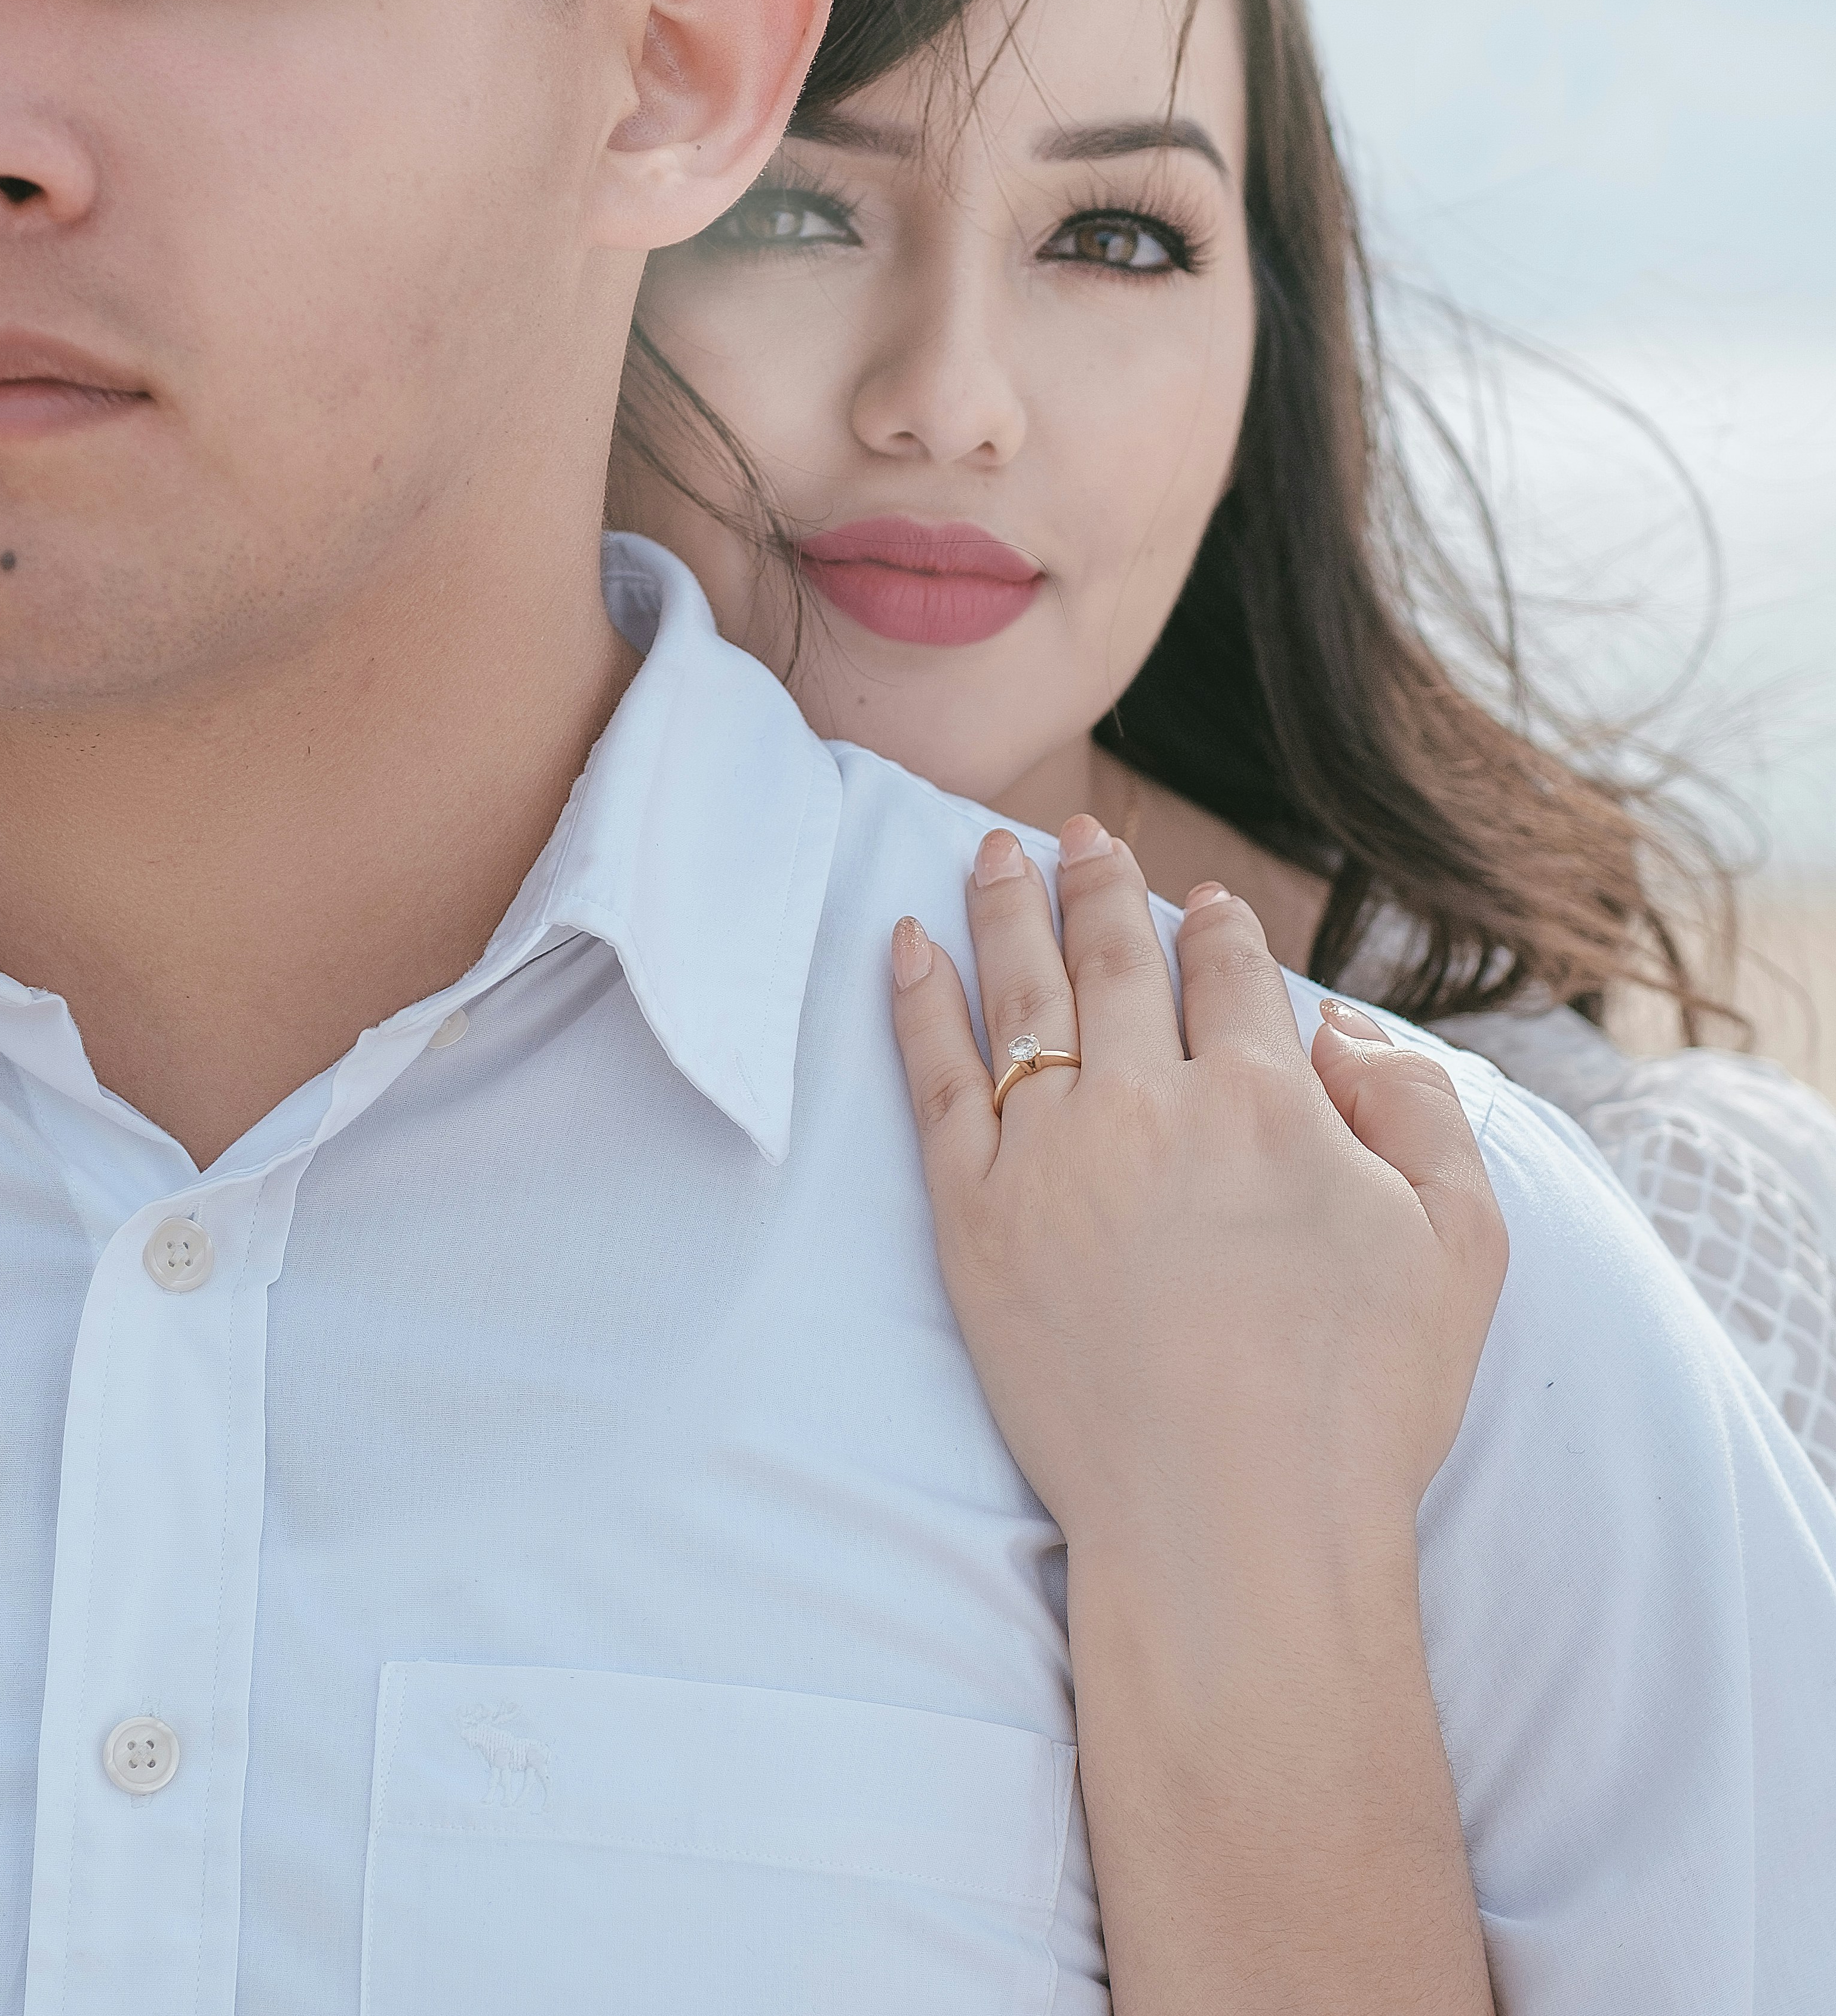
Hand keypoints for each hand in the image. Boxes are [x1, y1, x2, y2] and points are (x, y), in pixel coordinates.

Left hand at [892, 815, 1507, 1568]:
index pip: (1232, 972)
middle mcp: (1153, 1105)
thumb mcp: (1460, 1243)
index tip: (1202, 902)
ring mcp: (1052, 1157)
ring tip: (991, 848)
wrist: (1232, 1533)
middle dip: (1101, 882)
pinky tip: (907, 944)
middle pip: (1118, 956)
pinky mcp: (974, 1219)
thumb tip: (1336, 1023)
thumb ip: (1416, 1107)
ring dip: (1007, 905)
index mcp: (1271, 1100)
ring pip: (1023, 992)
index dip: (1218, 926)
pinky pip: (935, 1078)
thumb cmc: (1358, 1403)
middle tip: (1080, 834)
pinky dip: (920, 1000)